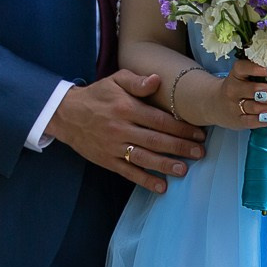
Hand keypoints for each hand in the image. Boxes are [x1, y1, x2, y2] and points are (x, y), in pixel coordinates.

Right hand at [47, 70, 207, 193]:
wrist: (66, 114)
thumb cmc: (96, 96)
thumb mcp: (115, 80)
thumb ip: (137, 81)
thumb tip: (157, 80)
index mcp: (126, 108)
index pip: (158, 119)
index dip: (180, 127)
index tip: (198, 133)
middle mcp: (121, 129)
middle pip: (155, 140)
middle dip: (180, 147)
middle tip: (200, 152)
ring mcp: (114, 147)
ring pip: (143, 158)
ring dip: (165, 165)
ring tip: (184, 170)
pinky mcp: (108, 161)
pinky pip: (128, 172)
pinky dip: (145, 180)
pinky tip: (161, 186)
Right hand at [189, 60, 266, 130]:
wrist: (216, 105)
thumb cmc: (238, 86)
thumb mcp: (242, 74)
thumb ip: (259, 68)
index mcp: (235, 74)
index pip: (243, 68)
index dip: (258, 68)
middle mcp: (232, 89)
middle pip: (256, 89)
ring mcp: (234, 107)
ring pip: (258, 107)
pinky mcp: (238, 121)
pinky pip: (255, 121)